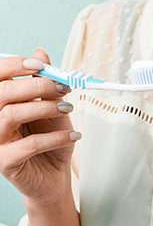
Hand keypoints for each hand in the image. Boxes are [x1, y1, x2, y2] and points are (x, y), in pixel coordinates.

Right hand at [0, 48, 80, 206]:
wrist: (53, 173)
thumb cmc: (48, 135)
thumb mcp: (51, 103)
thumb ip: (44, 80)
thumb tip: (40, 52)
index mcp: (1, 102)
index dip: (15, 65)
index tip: (40, 65)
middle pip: (3, 92)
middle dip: (37, 85)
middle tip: (63, 87)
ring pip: (11, 114)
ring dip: (45, 107)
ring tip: (68, 108)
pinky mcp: (5, 163)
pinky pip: (29, 144)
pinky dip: (56, 137)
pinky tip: (73, 135)